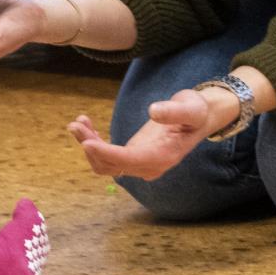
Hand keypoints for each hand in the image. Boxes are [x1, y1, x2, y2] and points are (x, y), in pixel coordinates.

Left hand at [65, 88, 236, 180]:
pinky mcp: (133, 155)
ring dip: (88, 145)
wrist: (200, 117)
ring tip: (77, 122)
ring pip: (106, 163)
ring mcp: (140, 163)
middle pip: (112, 165)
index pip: (129, 160)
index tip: (86, 142)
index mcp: (163, 157)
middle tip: (75, 124)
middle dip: (91, 147)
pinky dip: (94, 142)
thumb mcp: (191, 108)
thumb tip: (153, 112)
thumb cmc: (196, 111)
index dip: (106, 153)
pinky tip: (86, 123)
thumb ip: (174, 111)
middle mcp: (149, 166)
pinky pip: (108, 156)